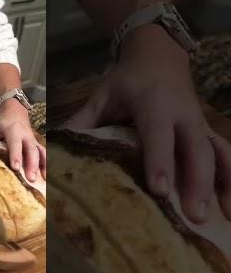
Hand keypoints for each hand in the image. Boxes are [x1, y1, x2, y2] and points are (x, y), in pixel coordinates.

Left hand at [0, 99, 45, 180]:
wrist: (15, 110)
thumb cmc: (1, 122)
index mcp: (13, 130)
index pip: (15, 144)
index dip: (15, 155)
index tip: (15, 167)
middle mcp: (26, 135)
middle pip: (31, 150)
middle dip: (31, 165)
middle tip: (31, 179)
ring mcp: (33, 140)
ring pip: (40, 152)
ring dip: (41, 166)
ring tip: (42, 180)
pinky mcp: (37, 144)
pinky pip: (44, 154)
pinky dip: (46, 164)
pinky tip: (46, 177)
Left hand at [66, 24, 230, 222]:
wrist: (158, 54)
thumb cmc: (126, 80)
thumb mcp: (102, 96)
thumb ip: (83, 122)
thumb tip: (59, 150)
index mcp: (154, 105)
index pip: (158, 135)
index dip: (159, 162)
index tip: (159, 190)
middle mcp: (183, 115)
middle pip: (196, 150)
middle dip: (197, 183)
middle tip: (194, 217)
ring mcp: (199, 123)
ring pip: (218, 153)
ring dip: (223, 184)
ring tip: (224, 217)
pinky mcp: (207, 131)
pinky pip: (225, 153)